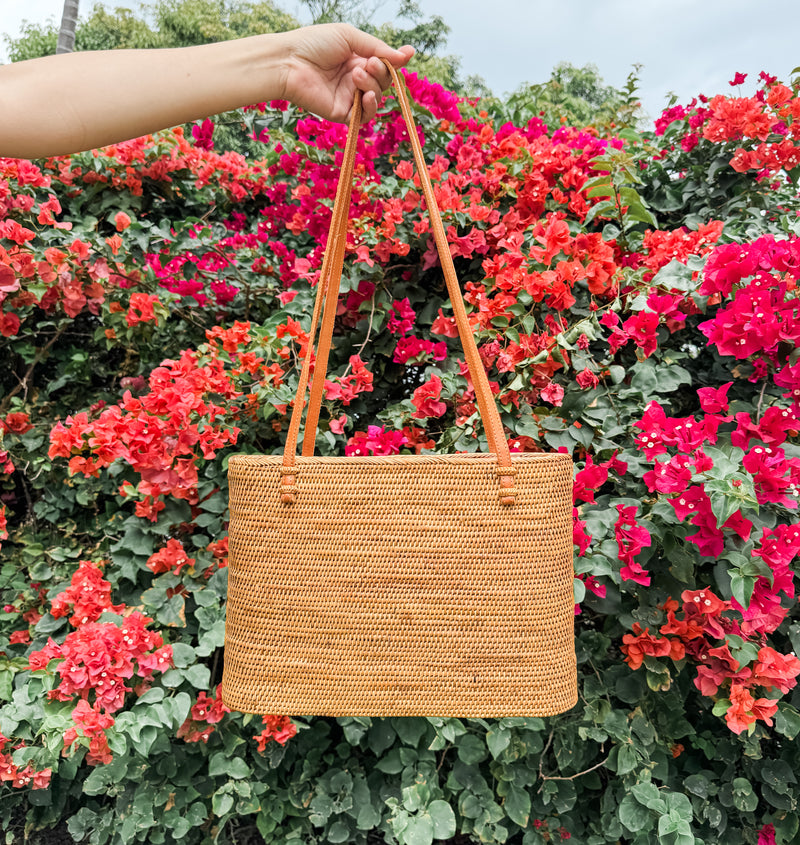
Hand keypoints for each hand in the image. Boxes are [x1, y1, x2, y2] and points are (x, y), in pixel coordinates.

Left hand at [280, 23, 414, 123]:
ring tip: (357, 74)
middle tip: (368, 64)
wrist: (289, 62)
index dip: (395, 62)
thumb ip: (378, 47)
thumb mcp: (350, 37)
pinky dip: (370, 107)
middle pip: (383, 83)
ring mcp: (348, 97)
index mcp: (357, 59)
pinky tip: (366, 96)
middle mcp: (354, 80)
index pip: (384, 65)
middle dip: (381, 73)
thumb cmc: (314, 43)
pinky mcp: (342, 113)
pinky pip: (364, 117)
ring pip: (376, 98)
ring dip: (372, 86)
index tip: (407, 55)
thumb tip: (406, 56)